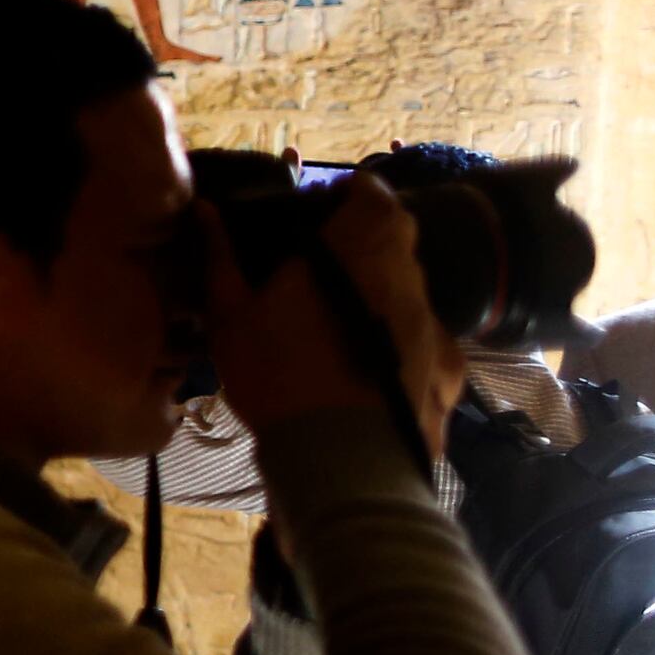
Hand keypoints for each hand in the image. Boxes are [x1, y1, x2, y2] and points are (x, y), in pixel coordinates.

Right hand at [202, 176, 462, 457]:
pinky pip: (428, 340)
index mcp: (359, 251)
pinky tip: (377, 366)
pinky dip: (405, 342)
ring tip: (344, 322)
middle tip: (327, 265)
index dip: (356, 194)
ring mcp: (436, 326)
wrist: (339, 460)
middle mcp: (408, 279)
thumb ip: (221, 258)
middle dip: (368, 244)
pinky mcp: (448, 369)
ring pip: (412, 291)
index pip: (376, 195)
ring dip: (383, 294)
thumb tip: (206, 211)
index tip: (329, 205)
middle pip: (398, 241)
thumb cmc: (277, 374)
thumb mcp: (230, 316)